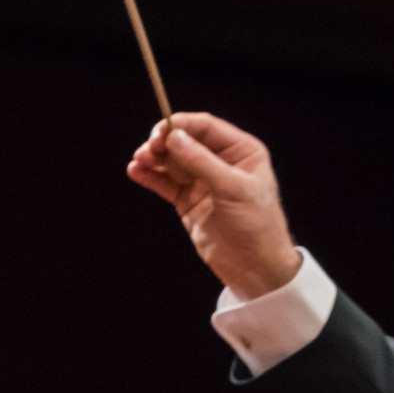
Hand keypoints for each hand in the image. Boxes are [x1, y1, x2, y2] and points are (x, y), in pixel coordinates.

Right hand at [125, 111, 301, 302]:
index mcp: (241, 151)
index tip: (161, 132)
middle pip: (184, 140)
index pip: (206, 127)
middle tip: (148, 150)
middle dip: (163, 142)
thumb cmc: (258, 225)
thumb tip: (174, 137)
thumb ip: (202, 162)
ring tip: (140, 161)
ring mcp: (202, 181)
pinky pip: (165, 183)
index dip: (181, 125)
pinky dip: (150, 176)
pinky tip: (136, 171)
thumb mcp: (233, 189)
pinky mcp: (188, 200)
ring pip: (171, 161)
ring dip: (153, 158)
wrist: (256, 267)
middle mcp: (221, 162)